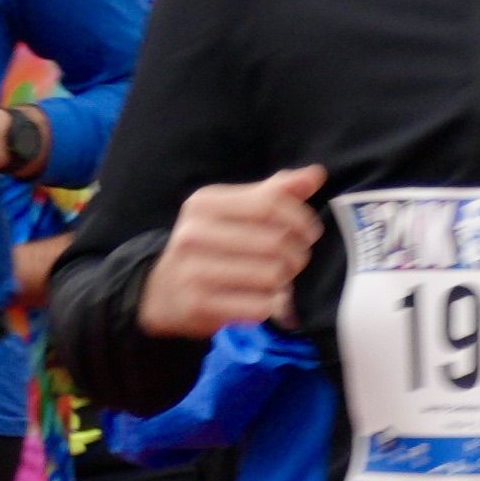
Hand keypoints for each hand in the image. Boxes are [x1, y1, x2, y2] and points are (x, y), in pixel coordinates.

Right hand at [140, 166, 321, 336]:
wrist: (163, 291)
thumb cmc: (211, 246)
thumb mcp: (234, 212)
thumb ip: (274, 193)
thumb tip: (315, 174)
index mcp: (204, 204)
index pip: (270, 204)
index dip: (301, 219)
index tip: (309, 232)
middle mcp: (194, 234)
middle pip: (275, 242)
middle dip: (297, 254)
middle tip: (295, 260)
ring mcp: (194, 271)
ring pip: (272, 275)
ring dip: (286, 280)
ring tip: (278, 279)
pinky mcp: (200, 305)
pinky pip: (260, 306)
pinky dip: (272, 305)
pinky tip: (264, 299)